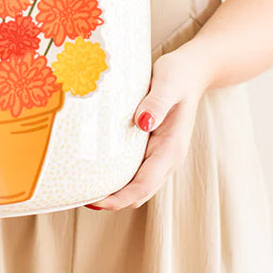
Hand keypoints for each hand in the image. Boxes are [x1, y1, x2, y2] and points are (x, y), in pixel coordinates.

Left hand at [91, 46, 208, 209]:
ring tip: (84, 188)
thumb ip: (157, 102)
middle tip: (80, 197)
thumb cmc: (179, 75)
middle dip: (113, 201)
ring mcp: (160, 155)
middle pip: (139, 193)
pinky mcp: (152, 149)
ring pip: (136, 186)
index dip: (119, 198)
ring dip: (114, 192)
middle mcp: (167, 158)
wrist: (193, 71)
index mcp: (171, 149)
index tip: (94, 201)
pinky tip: (98, 170)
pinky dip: (117, 178)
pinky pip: (134, 172)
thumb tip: (142, 122)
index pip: (144, 185)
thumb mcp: (168, 83)